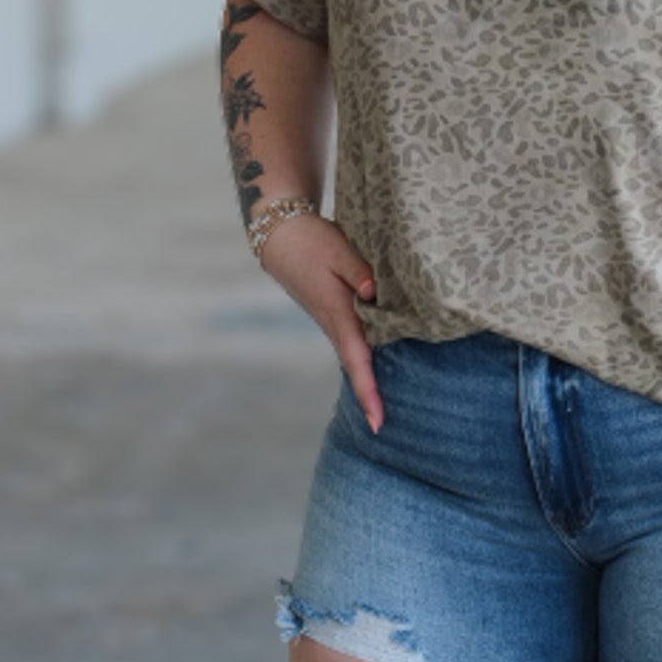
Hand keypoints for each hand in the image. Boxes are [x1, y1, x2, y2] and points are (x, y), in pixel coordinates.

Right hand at [258, 213, 384, 432]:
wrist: (280, 235)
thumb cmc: (312, 241)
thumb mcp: (339, 250)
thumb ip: (361, 272)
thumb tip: (376, 294)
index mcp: (338, 313)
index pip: (358, 360)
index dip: (368, 391)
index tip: (377, 422)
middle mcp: (334, 323)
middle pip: (356, 366)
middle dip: (368, 395)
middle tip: (382, 426)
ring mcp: (330, 320)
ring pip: (355, 354)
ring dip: (367, 378)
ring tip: (382, 404)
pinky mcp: (331, 312)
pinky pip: (352, 340)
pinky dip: (364, 356)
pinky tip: (377, 363)